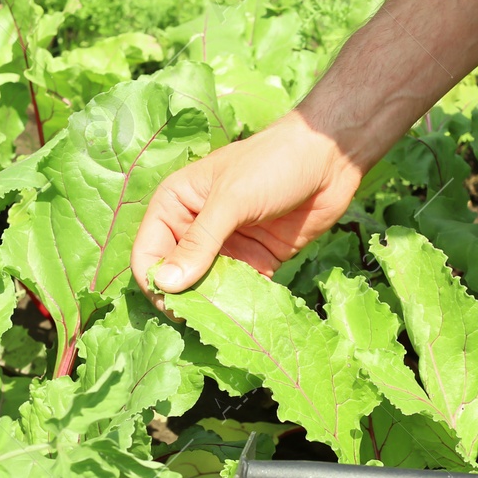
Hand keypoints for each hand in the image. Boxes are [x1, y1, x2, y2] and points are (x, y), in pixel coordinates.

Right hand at [131, 111, 366, 304]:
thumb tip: (166, 284)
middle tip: (201, 317)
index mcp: (175, 205)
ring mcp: (226, 247)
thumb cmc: (273, 164)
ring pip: (207, 288)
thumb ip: (200, 242)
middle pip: (175, 276)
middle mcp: (194, 228)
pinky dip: (242, 304)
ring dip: (214, 305)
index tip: (172, 304)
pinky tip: (250, 313)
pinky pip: (240, 291)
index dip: (155, 281)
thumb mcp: (232, 199)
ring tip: (225, 318)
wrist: (328, 159)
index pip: (148, 252)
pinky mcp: (256, 261)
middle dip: (185, 298)